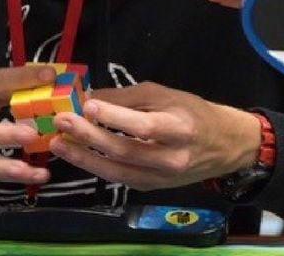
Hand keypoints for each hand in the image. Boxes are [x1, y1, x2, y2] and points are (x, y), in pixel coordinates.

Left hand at [49, 82, 261, 190]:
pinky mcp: (152, 187)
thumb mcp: (165, 95)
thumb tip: (90, 98)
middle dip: (89, 136)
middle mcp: (172, 158)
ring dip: (85, 158)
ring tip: (60, 143)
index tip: (87, 106)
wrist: (224, 145)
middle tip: (63, 122)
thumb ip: (127, 98)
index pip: (144, 126)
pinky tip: (78, 155)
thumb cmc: (193, 113)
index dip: (115, 118)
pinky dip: (97, 167)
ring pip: (118, 171)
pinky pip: (120, 178)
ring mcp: (161, 178)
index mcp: (180, 128)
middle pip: (125, 150)